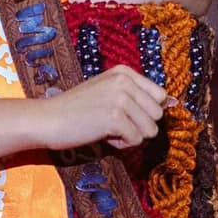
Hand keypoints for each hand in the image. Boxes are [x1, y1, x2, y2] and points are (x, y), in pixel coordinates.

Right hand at [32, 66, 168, 152]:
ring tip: (106, 128)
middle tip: (112, 122)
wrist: (47, 120)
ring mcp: (120, 98)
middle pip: (157, 115)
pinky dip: (121, 144)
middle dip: (138, 125)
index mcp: (124, 72)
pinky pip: (136, 140)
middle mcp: (124, 81)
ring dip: (130, 136)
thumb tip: (170, 103)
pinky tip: (102, 135)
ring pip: (150, 130)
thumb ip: (135, 95)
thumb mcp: (107, 91)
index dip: (144, 112)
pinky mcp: (115, 118)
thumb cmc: (76, 109)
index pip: (160, 96)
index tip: (121, 112)